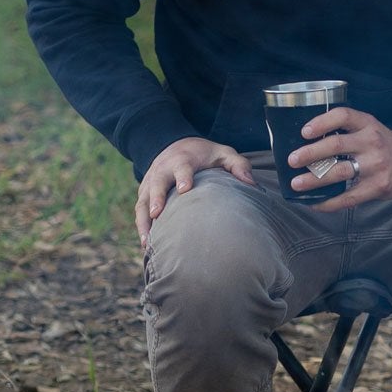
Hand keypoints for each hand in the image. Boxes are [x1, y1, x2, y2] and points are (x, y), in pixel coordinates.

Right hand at [137, 137, 254, 244]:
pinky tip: (147, 245)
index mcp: (183, 159)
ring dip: (143, 220)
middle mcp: (163, 169)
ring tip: (147, 241)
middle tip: (157, 215)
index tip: (185, 190)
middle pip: (157, 183)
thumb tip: (251, 184)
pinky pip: (139, 210)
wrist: (176, 145)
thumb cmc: (204, 154)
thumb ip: (238, 165)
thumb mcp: (223, 153)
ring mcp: (151, 181)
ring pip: (143, 200)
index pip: (182, 167)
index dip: (183, 177)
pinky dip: (140, 226)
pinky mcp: (144, 192)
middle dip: (156, 198)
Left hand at [288, 107, 391, 208]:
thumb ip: (346, 130)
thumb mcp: (369, 128)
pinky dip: (328, 202)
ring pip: (339, 172)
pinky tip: (314, 203)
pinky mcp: (376, 187)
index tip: (304, 132)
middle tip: (292, 160)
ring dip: (314, 179)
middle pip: (336, 146)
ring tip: (296, 184)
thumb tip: (305, 141)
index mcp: (367, 124)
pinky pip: (348, 197)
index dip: (322, 122)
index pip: (343, 116)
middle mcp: (372, 142)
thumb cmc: (382, 144)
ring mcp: (375, 166)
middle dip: (310, 154)